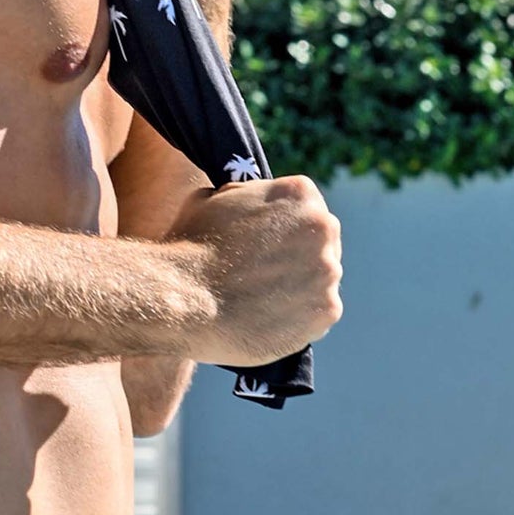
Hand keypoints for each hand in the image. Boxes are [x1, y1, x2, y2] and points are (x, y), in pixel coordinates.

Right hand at [161, 176, 342, 365]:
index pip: (304, 208)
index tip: (265, 245)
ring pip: (319, 280)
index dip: (282, 228)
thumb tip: (246, 203)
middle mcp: (324, 227)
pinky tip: (267, 321)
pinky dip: (298, 320)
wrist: (184, 299)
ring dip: (298, 289)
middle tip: (263, 276)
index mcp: (300, 193)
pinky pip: (318, 314)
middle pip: (319, 243)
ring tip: (259, 302)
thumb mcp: (211, 199)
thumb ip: (243, 197)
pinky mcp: (327, 311)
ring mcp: (329, 271)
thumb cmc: (190, 248)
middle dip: (296, 257)